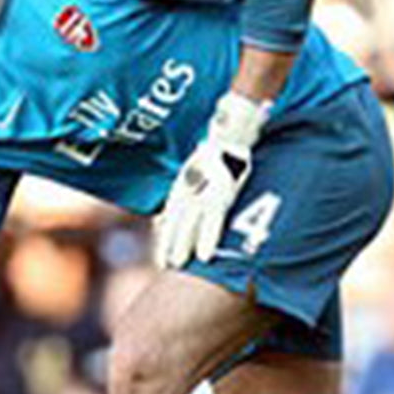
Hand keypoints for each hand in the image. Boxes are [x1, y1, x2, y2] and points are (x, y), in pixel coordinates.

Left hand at [155, 92, 269, 267]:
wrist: (230, 128)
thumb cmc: (219, 146)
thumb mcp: (200, 164)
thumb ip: (194, 182)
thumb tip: (191, 195)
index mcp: (186, 182)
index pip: (172, 213)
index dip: (166, 233)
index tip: (162, 251)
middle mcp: (191, 188)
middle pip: (176, 221)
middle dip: (170, 243)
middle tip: (164, 265)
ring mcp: (204, 192)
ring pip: (189, 225)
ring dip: (183, 246)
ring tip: (177, 264)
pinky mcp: (221, 193)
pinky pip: (212, 221)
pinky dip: (207, 239)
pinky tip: (203, 256)